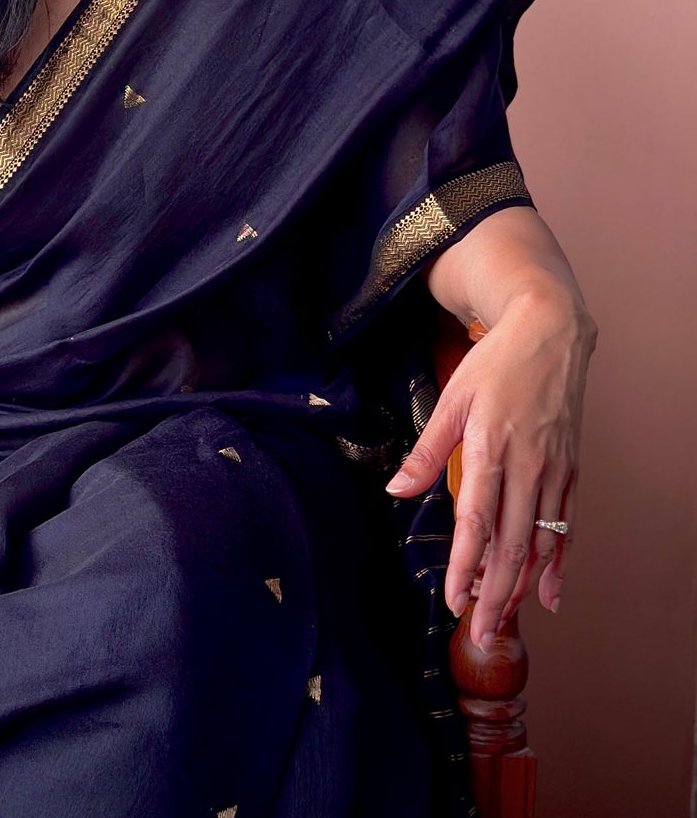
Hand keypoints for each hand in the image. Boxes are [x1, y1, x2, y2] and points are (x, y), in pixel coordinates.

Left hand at [384, 286, 595, 649]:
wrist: (550, 334)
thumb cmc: (494, 363)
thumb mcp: (452, 399)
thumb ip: (427, 451)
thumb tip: (396, 490)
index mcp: (491, 449)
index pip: (477, 522)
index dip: (466, 565)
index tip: (454, 600)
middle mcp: (527, 468)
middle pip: (512, 546)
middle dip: (495, 594)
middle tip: (480, 634)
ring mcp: (553, 472)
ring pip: (541, 544)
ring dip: (523, 587)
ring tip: (504, 621)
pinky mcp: (570, 471)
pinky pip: (565, 528)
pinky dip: (559, 565)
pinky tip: (550, 595)